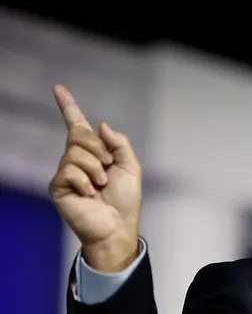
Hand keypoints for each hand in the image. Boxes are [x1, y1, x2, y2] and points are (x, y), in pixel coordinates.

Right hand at [49, 85, 142, 271]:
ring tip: (100, 186)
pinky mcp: (58, 186)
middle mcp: (76, 159)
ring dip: (95, 170)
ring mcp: (66, 173)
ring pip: (75, 154)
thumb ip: (119, 143)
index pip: (77, 125)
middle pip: (80, 136)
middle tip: (108, 171)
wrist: (117, 226)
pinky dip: (85, 182)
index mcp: (94, 152)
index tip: (58, 88)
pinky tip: (89, 194)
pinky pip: (69, 171)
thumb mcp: (130, 166)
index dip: (68, 107)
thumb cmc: (125, 199)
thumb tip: (100, 125)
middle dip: (99, 151)